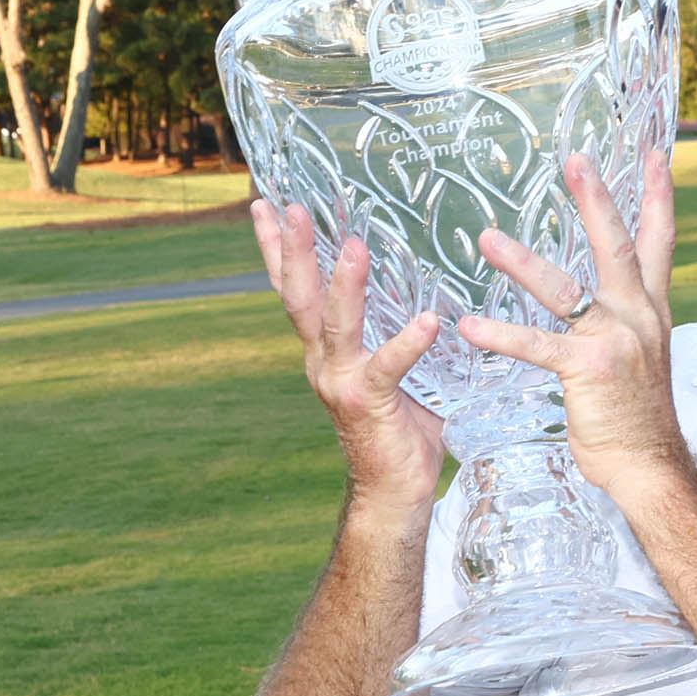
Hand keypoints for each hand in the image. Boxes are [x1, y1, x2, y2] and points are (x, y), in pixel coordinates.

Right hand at [251, 199, 443, 513]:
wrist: (395, 492)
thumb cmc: (403, 427)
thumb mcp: (396, 369)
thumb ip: (402, 331)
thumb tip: (432, 287)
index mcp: (325, 350)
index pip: (295, 290)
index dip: (277, 248)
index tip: (264, 203)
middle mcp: (323, 362)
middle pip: (299, 297)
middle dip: (293, 250)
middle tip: (289, 205)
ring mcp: (342, 383)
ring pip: (333, 325)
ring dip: (343, 284)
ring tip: (353, 246)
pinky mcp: (370, 404)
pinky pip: (388, 368)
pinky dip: (407, 343)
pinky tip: (427, 322)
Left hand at [456, 153, 692, 506]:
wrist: (650, 467)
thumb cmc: (637, 418)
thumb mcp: (639, 358)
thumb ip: (623, 324)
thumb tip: (600, 305)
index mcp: (650, 310)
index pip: (659, 242)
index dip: (657, 197)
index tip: (653, 156)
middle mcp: (638, 316)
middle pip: (618, 246)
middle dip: (596, 200)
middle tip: (575, 158)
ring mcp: (616, 341)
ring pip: (565, 289)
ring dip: (522, 262)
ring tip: (487, 239)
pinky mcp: (589, 369)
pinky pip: (537, 345)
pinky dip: (500, 335)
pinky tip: (469, 327)